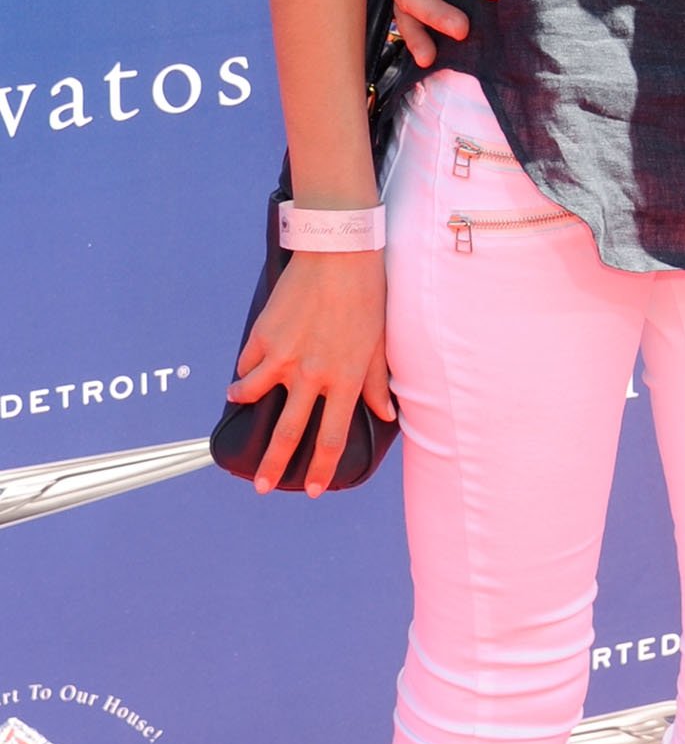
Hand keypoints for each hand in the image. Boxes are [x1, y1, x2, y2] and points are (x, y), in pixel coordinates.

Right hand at [225, 250, 395, 494]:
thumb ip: (377, 383)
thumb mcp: (380, 344)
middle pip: (286, 433)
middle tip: (261, 487)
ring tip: (239, 404)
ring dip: (244, 404)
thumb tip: (387, 413)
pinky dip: (244, 369)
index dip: (320, 469)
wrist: (339, 253)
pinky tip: (245, 369)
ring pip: (253, 396)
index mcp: (344, 380)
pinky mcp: (262, 335)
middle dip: (272, 466)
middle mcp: (310, 375)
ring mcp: (282, 356)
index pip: (330, 438)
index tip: (313, 490)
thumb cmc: (368, 297)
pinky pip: (247, 363)